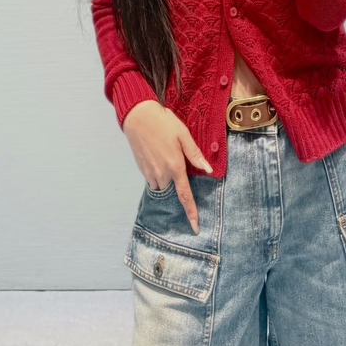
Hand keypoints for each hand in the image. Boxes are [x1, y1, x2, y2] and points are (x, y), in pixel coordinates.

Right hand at [122, 100, 212, 233]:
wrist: (137, 116)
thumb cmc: (163, 122)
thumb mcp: (183, 134)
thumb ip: (195, 154)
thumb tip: (208, 170)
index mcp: (175, 166)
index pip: (185, 196)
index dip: (191, 213)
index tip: (195, 228)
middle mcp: (162, 173)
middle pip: (173, 189)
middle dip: (177, 182)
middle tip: (176, 159)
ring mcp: (150, 173)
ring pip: (162, 185)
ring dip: (167, 178)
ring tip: (167, 156)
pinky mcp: (141, 169)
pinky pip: (153, 180)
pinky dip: (158, 174)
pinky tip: (158, 157)